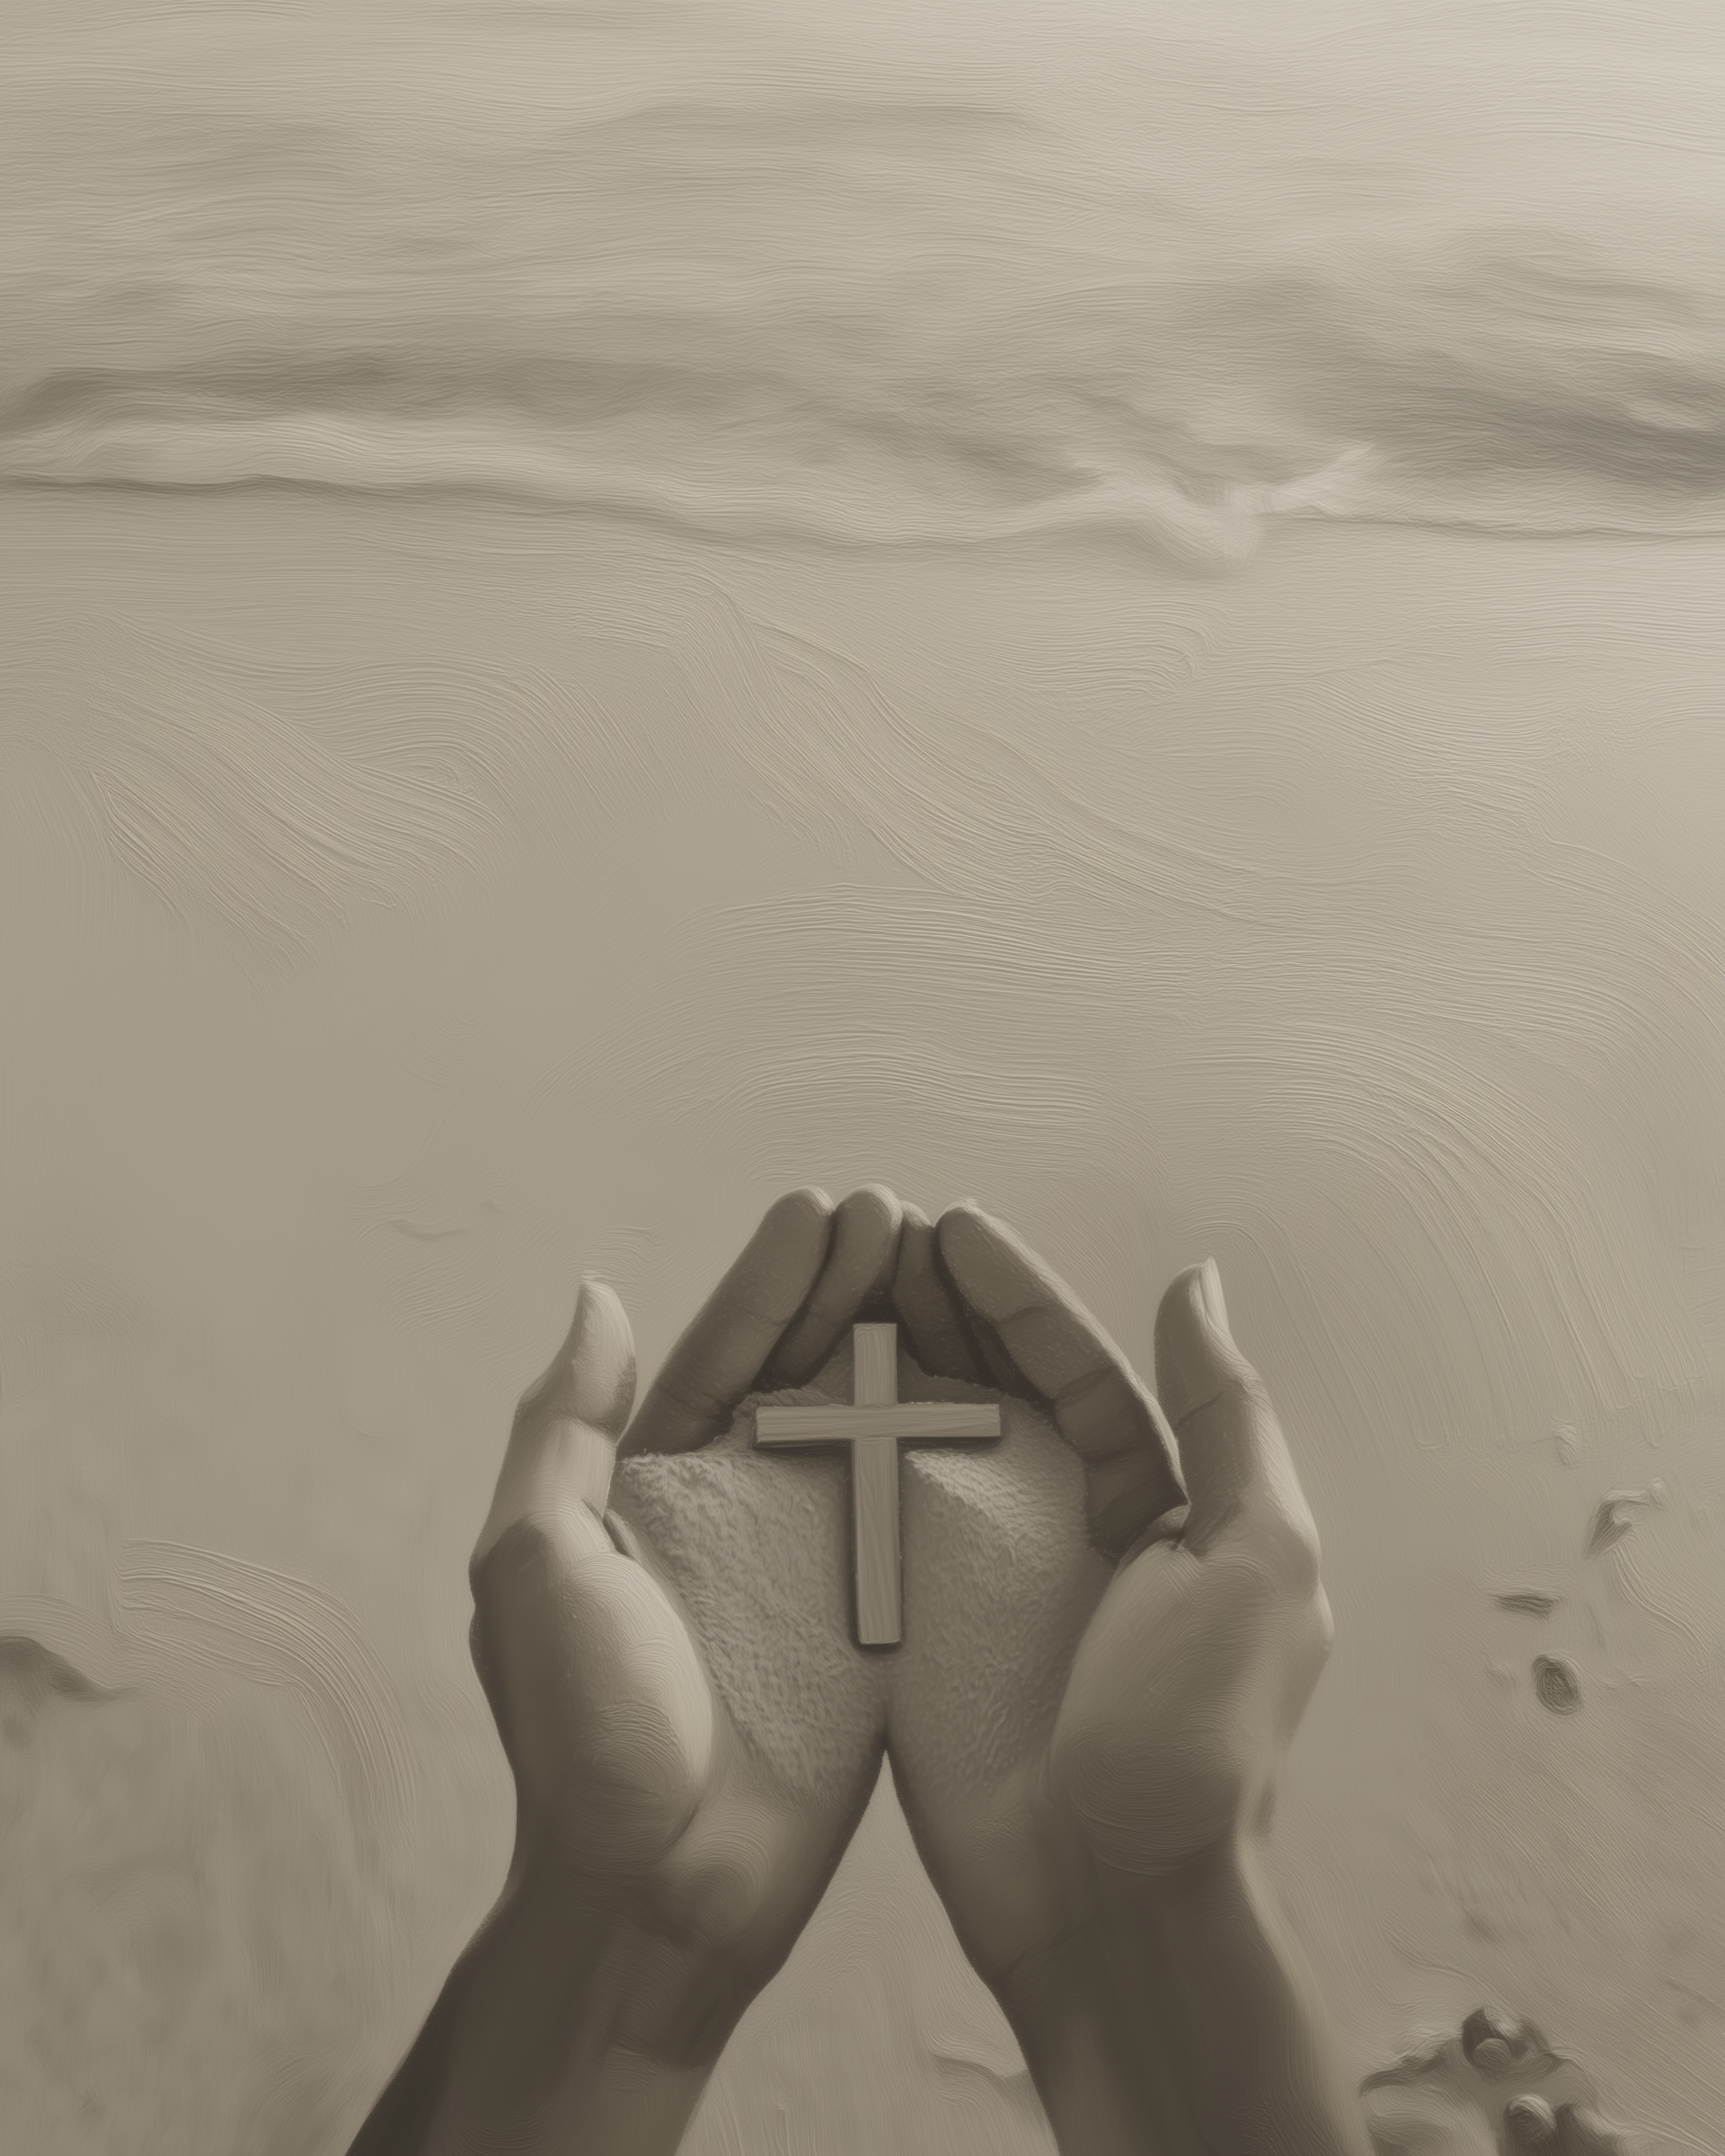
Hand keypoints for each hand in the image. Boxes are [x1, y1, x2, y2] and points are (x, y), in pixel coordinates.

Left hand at [349, 1186, 901, 2155]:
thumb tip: (600, 1298)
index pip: (719, 1354)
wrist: (663, 1896)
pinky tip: (990, 1381)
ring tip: (948, 1268)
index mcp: (647, 1488)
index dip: (770, 1278)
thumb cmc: (584, 1737)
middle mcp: (730, 1511)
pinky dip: (945, 1444)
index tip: (821, 1206)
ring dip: (902, 1343)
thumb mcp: (535, 1563)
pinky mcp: (870, 1622)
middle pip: (800, 1371)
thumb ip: (565, 1428)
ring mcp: (805, 1564)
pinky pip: (911, 1513)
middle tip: (898, 1216)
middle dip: (845, 1287)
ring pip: (863, 1425)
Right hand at [888, 1202, 1368, 2155]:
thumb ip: (1225, 1417)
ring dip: (881, 1359)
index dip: (1018, 1293)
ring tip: (823, 1286)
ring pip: (925, 1438)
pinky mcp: (916, 1630)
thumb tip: (1192, 1280)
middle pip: (993, 1386)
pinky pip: (871, 1522)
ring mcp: (985, 1577)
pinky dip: (835, 1455)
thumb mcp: (1255, 1561)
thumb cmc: (1202, 1738)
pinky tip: (788, 1396)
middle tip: (869, 1233)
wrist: (1110, 1907)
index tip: (950, 1228)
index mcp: (1158, 1500)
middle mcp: (1068, 1525)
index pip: (1079, 1367)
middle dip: (938, 1306)